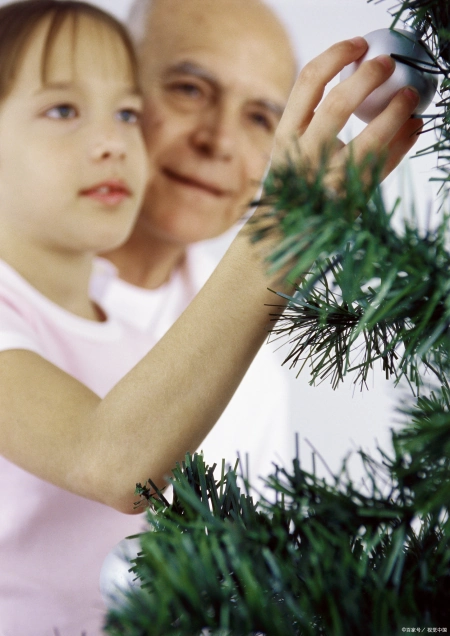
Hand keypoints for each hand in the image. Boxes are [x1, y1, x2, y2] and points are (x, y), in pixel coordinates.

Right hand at [272, 37, 422, 190]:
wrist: (286, 234)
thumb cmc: (295, 183)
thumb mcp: (291, 149)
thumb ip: (312, 119)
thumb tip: (357, 79)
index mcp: (286, 135)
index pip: (309, 82)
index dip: (337, 55)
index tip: (359, 45)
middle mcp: (304, 156)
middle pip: (339, 103)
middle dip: (370, 76)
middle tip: (388, 64)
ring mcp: (328, 179)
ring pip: (370, 139)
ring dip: (396, 111)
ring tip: (411, 95)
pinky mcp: (350, 198)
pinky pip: (383, 166)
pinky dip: (402, 144)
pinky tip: (412, 128)